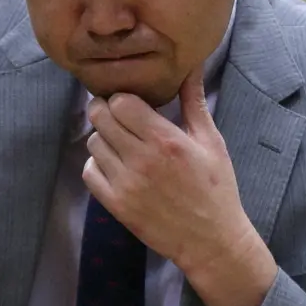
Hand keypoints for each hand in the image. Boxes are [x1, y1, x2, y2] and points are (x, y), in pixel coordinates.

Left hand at [84, 69, 277, 305]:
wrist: (211, 240)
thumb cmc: (216, 188)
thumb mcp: (211, 141)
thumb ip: (194, 101)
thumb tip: (190, 65)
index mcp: (166, 140)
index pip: (121, 102)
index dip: (123, 97)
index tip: (132, 102)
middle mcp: (142, 160)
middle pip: (100, 117)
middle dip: (107, 111)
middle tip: (120, 116)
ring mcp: (125, 184)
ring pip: (93, 143)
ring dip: (103, 137)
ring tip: (121, 142)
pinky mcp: (116, 205)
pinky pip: (89, 172)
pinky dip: (97, 164)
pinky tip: (116, 165)